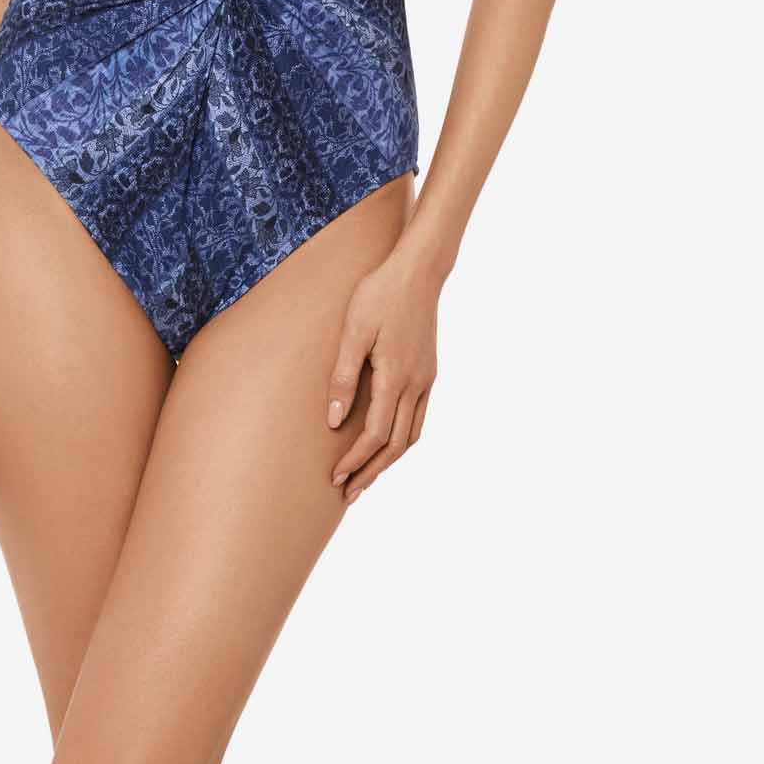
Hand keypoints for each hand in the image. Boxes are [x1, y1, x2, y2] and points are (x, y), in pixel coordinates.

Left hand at [325, 248, 444, 502]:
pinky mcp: (429, 370)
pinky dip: (403, 438)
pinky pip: (419, 416)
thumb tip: (333, 421)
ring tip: (368, 475)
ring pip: (411, 434)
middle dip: (372, 472)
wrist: (419, 270)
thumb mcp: (353, 331)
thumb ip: (343, 377)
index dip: (355, 460)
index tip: (335, 477)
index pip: (374, 435)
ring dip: (389, 459)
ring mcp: (426, 378)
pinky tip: (389, 441)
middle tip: (349, 493)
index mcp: (395, 377)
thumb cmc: (380, 294)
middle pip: (395, 445)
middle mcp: (416, 384)